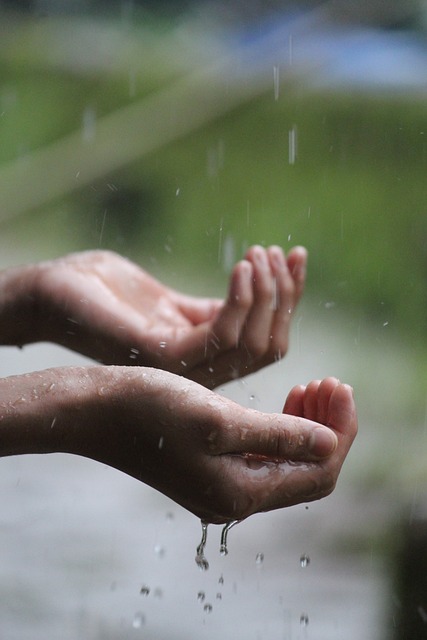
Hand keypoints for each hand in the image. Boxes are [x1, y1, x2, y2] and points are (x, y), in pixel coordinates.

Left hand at [17, 246, 306, 387]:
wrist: (55, 294)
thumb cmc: (113, 295)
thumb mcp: (178, 303)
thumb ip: (220, 309)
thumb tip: (271, 287)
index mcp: (206, 364)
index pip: (269, 344)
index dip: (290, 300)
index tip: (296, 254)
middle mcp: (198, 378)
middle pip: (270, 348)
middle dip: (283, 296)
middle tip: (273, 252)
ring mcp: (181, 373)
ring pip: (253, 345)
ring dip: (266, 294)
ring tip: (257, 254)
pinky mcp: (162, 357)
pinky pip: (220, 335)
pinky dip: (240, 300)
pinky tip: (241, 266)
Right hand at [72, 369, 355, 522]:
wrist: (92, 410)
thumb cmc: (149, 408)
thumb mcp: (220, 420)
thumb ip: (280, 437)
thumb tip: (332, 446)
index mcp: (239, 494)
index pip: (318, 473)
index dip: (341, 432)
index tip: (342, 387)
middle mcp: (233, 498)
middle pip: (306, 470)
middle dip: (328, 427)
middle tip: (330, 383)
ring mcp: (219, 483)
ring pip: (286, 460)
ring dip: (307, 424)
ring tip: (311, 386)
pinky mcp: (207, 465)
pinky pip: (262, 453)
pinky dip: (281, 426)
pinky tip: (284, 399)